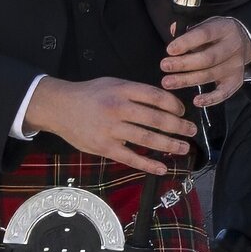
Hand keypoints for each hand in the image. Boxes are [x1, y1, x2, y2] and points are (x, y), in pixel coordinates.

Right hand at [28, 75, 197, 174]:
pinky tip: (162, 167)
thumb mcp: (112, 83)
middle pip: (156, 118)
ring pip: (147, 138)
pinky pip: (131, 157)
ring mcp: (111, 129)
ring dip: (169, 144)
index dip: (173, 105)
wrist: (59, 107)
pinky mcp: (104, 147)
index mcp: (122, 90)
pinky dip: (148, 164)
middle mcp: (118, 108)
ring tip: (184, 148)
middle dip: (178, 126)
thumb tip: (162, 103)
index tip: (182, 111)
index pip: (156, 97)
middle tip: (191, 130)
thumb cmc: (89, 95)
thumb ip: (135, 92)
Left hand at [165, 18, 250, 107]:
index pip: (204, 34)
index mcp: (223, 29)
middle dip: (183, 64)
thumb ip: (188, 29)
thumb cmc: (216, 34)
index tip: (169, 50)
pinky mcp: (236, 80)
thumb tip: (172, 30)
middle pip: (207, 58)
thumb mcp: (206, 24)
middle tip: (164, 66)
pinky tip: (196, 101)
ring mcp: (235, 65)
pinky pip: (224, 93)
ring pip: (210, 75)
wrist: (243, 41)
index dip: (186, 43)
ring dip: (187, 80)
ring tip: (167, 82)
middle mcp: (232, 46)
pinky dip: (210, 99)